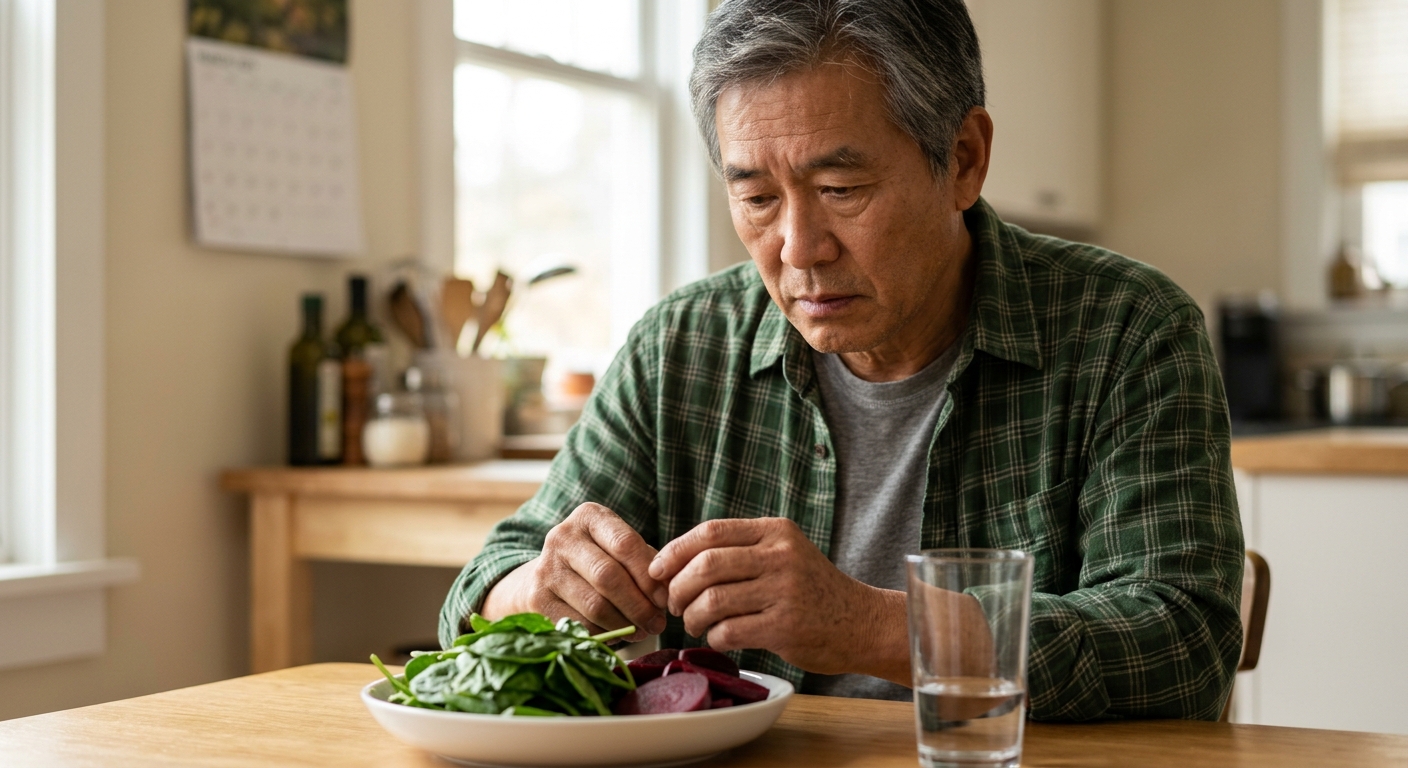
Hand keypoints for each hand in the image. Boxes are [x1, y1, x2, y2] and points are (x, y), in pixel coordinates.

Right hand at [482, 503, 666, 642]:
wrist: (547, 577)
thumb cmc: (597, 562)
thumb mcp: (618, 549)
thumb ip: (644, 563)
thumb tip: (666, 592)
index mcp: (589, 516)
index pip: (626, 544)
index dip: (649, 576)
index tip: (665, 599)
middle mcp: (562, 537)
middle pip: (609, 577)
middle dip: (639, 606)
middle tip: (657, 624)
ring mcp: (545, 568)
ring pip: (595, 605)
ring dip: (624, 624)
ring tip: (640, 631)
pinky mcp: (536, 599)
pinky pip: (579, 624)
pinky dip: (602, 635)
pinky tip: (615, 634)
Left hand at [648, 517, 909, 682]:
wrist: (861, 622)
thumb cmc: (811, 590)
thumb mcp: (783, 553)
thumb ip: (741, 550)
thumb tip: (675, 562)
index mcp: (775, 531)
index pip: (710, 532)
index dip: (675, 551)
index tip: (656, 571)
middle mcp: (780, 556)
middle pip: (705, 566)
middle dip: (677, 589)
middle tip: (674, 605)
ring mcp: (784, 591)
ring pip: (712, 601)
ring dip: (692, 618)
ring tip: (695, 624)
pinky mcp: (786, 627)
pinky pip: (729, 631)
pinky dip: (714, 638)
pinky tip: (720, 638)